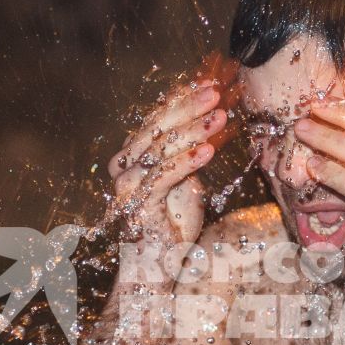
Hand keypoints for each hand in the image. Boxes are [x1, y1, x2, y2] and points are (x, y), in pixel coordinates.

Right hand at [108, 53, 236, 250]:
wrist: (158, 263)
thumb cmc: (174, 219)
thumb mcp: (188, 175)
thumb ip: (193, 145)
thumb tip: (216, 110)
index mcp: (134, 151)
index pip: (158, 116)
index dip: (184, 98)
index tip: (212, 81)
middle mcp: (125, 164)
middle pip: (157, 127)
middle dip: (189, 107)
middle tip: (216, 92)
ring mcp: (127, 184)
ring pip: (161, 148)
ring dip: (193, 131)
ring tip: (220, 117)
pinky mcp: (137, 204)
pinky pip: (163, 177)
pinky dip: (186, 162)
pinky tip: (208, 151)